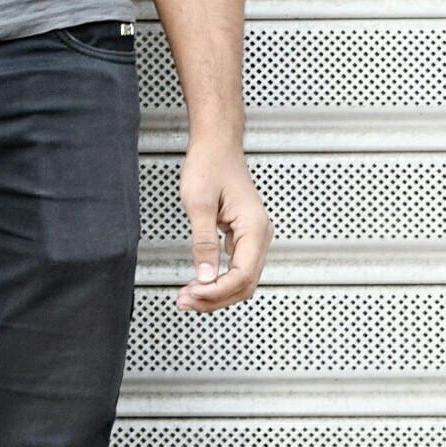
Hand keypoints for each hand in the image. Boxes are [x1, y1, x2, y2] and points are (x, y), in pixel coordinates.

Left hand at [176, 137, 272, 311]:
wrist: (217, 145)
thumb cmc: (210, 164)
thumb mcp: (199, 204)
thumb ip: (203, 243)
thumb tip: (205, 277)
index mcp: (254, 228)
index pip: (241, 275)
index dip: (216, 292)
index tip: (193, 294)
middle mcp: (260, 234)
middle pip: (244, 284)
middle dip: (215, 298)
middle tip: (185, 301)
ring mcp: (254, 236)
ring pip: (242, 279)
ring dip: (217, 293)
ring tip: (189, 296)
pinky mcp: (244, 235)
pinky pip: (237, 268)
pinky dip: (219, 281)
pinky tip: (200, 284)